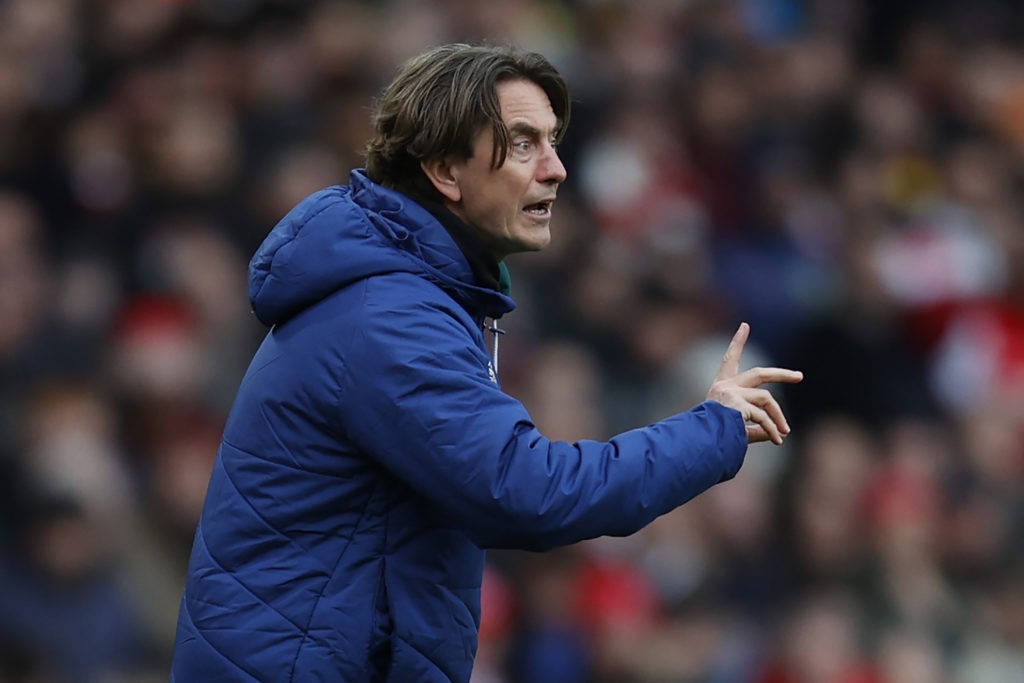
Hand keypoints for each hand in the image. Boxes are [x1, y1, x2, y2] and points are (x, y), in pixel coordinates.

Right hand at [706, 322, 802, 444]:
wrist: (697, 442)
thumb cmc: (711, 438)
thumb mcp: (736, 430)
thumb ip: (755, 430)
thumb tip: (775, 435)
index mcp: (720, 388)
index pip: (730, 360)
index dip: (737, 342)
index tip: (744, 326)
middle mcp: (725, 387)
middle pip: (759, 374)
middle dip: (781, 374)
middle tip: (799, 376)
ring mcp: (732, 394)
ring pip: (766, 399)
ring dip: (778, 416)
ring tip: (785, 432)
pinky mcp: (739, 404)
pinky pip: (763, 417)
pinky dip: (772, 429)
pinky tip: (777, 440)